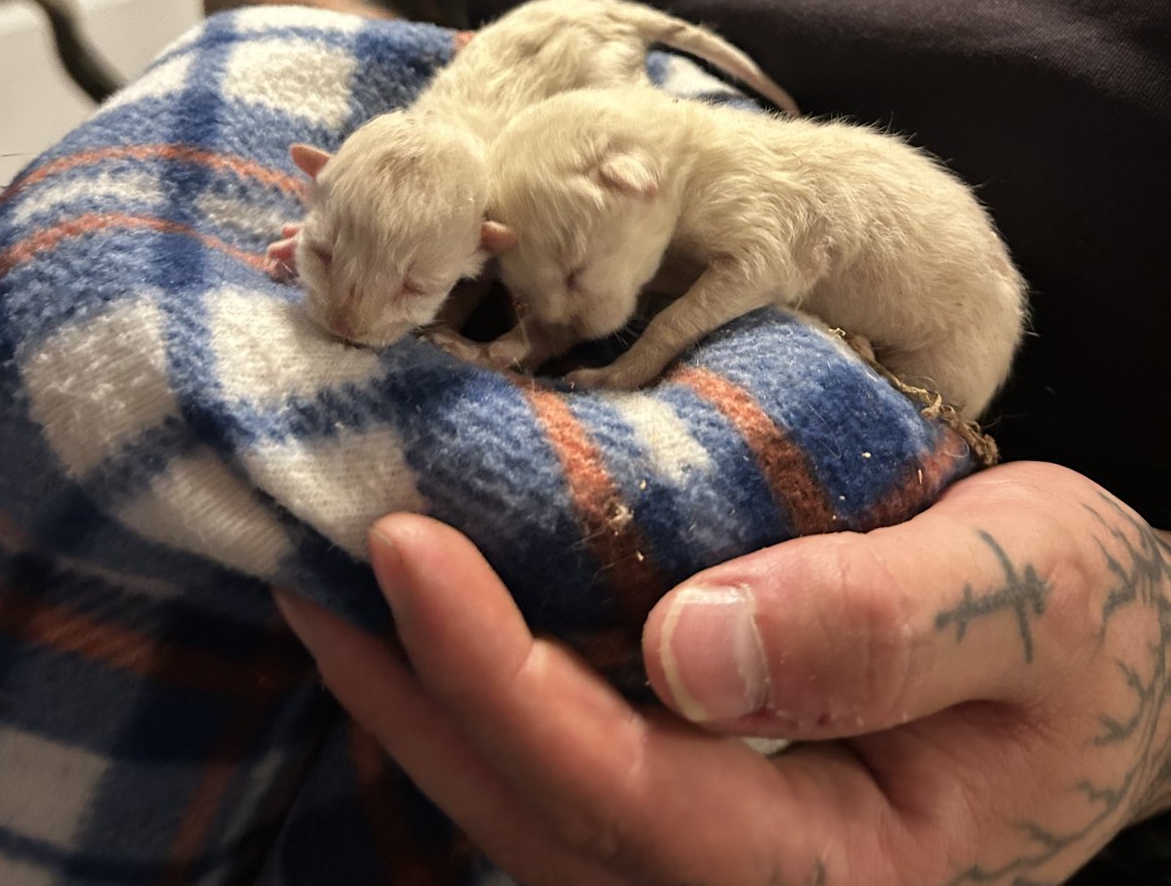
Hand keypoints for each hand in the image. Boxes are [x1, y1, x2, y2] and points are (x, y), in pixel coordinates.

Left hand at [276, 462, 1170, 884]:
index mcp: (842, 861)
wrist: (1106, 657)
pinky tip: (432, 617)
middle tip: (312, 568)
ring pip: (531, 800)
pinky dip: (484, 687)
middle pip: (539, 813)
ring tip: (332, 587)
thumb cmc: (1084, 626)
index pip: (625, 795)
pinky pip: (566, 759)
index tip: (403, 550)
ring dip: (421, 695)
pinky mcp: (711, 787)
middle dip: (412, 692)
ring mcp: (724, 839)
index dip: (497, 677)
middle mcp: (757, 875)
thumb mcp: (1025, 604)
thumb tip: (689, 648)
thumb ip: (875, 633)